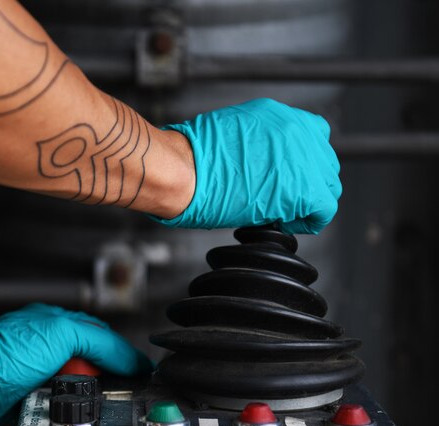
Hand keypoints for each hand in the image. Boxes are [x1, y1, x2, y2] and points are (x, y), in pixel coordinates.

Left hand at [0, 303, 152, 425]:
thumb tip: (132, 360)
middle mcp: (49, 350)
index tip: (137, 375)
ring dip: (78, 400)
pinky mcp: (27, 401)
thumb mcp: (63, 334)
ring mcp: (38, 376)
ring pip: (74, 392)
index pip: (103, 340)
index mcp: (59, 326)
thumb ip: (101, 343)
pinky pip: (54, 411)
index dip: (122, 357)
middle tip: (103, 391)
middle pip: (91, 369)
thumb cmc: (4, 352)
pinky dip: (58, 415)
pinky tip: (58, 414)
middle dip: (99, 382)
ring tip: (77, 402)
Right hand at [154, 98, 340, 234]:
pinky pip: (324, 210)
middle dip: (306, 181)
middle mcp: (298, 132)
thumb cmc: (191, 155)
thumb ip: (255, 141)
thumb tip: (258, 160)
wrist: (185, 169)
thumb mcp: (228, 130)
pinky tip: (283, 221)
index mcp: (279, 116)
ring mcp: (305, 160)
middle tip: (281, 196)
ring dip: (307, 200)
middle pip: (323, 161)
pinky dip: (307, 220)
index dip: (299, 161)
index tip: (285, 175)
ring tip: (280, 210)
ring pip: (328, 185)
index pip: (311, 136)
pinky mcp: (306, 190)